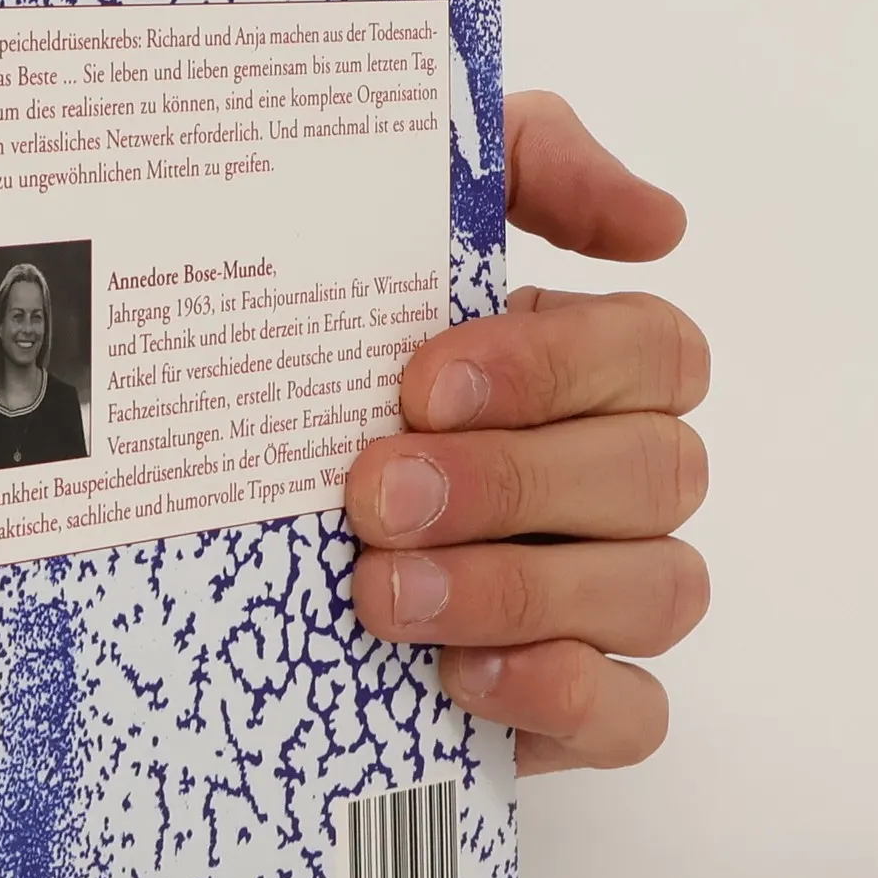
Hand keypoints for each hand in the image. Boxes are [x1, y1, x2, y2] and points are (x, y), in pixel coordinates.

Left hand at [345, 92, 709, 773]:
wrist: (219, 507)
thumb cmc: (330, 356)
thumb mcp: (396, 214)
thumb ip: (524, 162)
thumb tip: (659, 219)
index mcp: (595, 366)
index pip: (654, 350)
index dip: (552, 367)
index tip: (420, 383)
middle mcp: (622, 478)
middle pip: (655, 473)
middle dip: (509, 484)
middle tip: (372, 497)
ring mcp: (611, 595)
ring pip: (658, 592)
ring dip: (518, 592)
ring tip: (385, 594)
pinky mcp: (578, 703)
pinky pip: (633, 716)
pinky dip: (561, 698)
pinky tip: (457, 678)